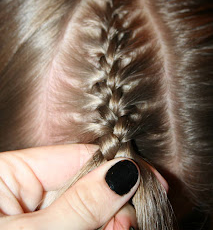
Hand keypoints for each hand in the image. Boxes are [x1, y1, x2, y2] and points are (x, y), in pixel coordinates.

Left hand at [0, 144, 139, 228]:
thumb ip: (79, 206)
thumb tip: (122, 173)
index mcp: (11, 173)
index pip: (76, 156)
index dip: (115, 165)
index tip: (150, 180)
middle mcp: (24, 190)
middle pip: (85, 184)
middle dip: (113, 203)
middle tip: (131, 222)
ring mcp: (35, 215)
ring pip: (85, 210)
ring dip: (108, 222)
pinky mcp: (44, 229)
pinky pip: (77, 225)